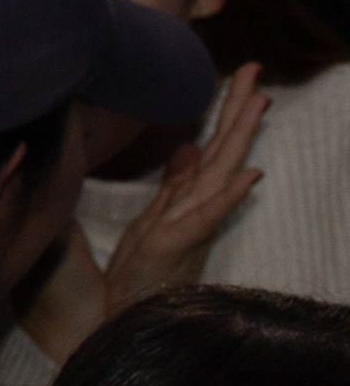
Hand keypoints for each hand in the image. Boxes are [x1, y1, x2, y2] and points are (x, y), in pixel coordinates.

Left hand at [99, 64, 266, 317]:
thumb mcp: (153, 220)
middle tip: (256, 71)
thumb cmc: (143, 273)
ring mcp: (190, 224)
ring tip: (259, 103)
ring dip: (240, 139)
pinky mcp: (178, 243)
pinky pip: (208, 215)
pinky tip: (252, 174)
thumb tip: (188, 149)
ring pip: (221, 173)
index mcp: (188, 197)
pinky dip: (230, 195)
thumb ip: (175, 186)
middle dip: (238, 110)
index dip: (226, 110)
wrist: (126, 315)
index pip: (212, 145)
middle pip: (222, 150)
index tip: (241, 73)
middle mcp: (195, 206)